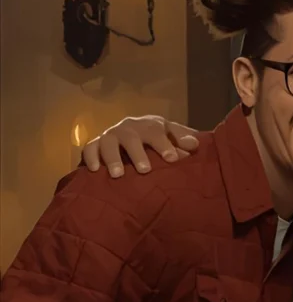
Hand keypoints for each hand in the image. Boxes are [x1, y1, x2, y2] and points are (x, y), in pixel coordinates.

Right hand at [82, 115, 199, 176]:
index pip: (157, 132)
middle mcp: (128, 128)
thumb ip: (183, 140)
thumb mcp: (173, 135)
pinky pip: (89, 149)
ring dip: (112, 158)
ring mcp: (110, 135)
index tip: (172, 159)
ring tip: (118, 175)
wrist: (136, 129)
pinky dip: (90, 158)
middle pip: (131, 137)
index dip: (164, 145)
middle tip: (144, 170)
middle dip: (137, 153)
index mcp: (149, 125)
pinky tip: (95, 170)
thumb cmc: (159, 137)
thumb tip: (193, 145)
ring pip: (108, 143)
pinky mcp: (96, 144)